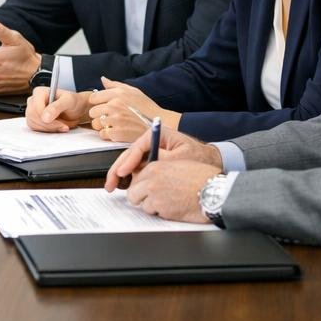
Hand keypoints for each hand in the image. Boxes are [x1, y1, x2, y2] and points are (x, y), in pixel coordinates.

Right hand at [25, 86, 92, 131]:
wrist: (76, 109)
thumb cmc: (72, 102)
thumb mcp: (68, 101)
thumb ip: (56, 107)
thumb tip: (45, 117)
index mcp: (39, 92)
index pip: (36, 108)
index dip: (46, 118)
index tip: (59, 123)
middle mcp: (34, 100)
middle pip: (33, 116)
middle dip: (49, 124)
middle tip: (63, 126)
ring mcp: (33, 110)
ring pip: (33, 124)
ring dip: (49, 128)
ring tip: (62, 126)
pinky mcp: (35, 119)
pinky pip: (36, 128)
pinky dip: (47, 130)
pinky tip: (57, 128)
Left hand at [88, 77, 178, 142]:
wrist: (159, 123)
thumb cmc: (146, 107)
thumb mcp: (133, 91)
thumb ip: (115, 85)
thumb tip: (103, 79)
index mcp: (117, 94)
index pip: (93, 98)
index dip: (97, 103)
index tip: (103, 106)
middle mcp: (114, 105)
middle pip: (93, 112)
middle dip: (99, 115)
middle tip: (109, 117)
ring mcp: (115, 120)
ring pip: (96, 124)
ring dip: (102, 126)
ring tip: (114, 125)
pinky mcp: (117, 133)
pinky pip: (102, 134)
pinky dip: (108, 135)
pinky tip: (117, 132)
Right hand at [103, 125, 221, 191]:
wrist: (210, 161)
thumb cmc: (199, 157)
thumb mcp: (181, 158)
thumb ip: (161, 161)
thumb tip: (144, 168)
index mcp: (158, 134)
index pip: (137, 147)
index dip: (127, 161)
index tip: (123, 173)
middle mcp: (152, 141)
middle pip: (129, 155)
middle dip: (118, 169)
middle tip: (110, 183)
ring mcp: (151, 151)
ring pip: (131, 162)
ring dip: (120, 175)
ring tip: (112, 186)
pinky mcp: (152, 160)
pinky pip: (137, 168)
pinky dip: (130, 177)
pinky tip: (124, 186)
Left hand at [123, 160, 219, 223]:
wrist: (214, 191)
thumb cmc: (202, 177)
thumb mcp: (178, 165)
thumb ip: (161, 171)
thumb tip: (149, 179)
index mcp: (155, 167)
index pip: (136, 178)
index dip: (141, 185)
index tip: (145, 189)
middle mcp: (152, 181)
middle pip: (133, 193)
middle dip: (141, 197)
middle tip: (152, 199)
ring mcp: (156, 197)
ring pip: (143, 205)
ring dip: (153, 206)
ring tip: (169, 203)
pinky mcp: (163, 210)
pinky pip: (155, 214)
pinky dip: (162, 213)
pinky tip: (175, 208)